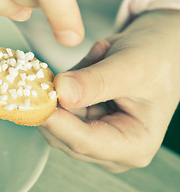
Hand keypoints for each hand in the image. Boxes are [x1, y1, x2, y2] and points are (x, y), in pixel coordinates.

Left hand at [40, 10, 179, 172]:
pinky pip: (59, 102)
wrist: (160, 49)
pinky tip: (92, 64)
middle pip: (63, 133)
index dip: (56, 122)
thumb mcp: (131, 68)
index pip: (84, 142)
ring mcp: (94, 134)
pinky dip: (67, 81)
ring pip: (58, 116)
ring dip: (66, 84)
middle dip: (56, 100)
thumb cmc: (158, 59)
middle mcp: (110, 147)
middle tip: (55, 68)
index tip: (36, 102)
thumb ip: (96, 82)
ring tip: (96, 59)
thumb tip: (61, 93)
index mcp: (133, 145)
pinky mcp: (82, 119)